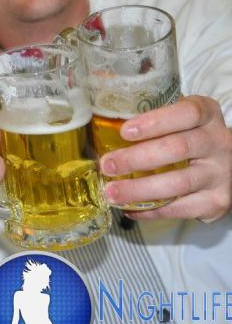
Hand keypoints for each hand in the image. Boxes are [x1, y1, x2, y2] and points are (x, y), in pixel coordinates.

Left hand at [100, 95, 231, 222]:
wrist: (228, 166)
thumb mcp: (179, 121)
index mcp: (207, 116)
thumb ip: (153, 123)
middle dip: (136, 159)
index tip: (124, 132)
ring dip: (139, 189)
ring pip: (178, 183)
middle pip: (177, 149)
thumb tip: (103, 133)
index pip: (186, 113)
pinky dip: (151, 210)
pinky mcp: (217, 202)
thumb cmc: (189, 136)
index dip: (154, 122)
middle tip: (107, 165)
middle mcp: (219, 143)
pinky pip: (180, 209)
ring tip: (112, 192)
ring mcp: (221, 174)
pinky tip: (129, 208)